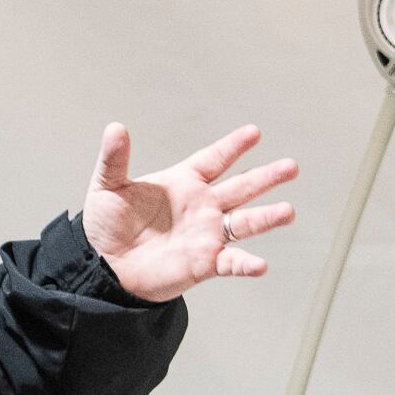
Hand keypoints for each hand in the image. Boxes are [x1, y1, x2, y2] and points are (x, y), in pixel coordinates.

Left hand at [82, 123, 298, 300]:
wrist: (104, 266)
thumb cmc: (107, 225)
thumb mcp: (108, 186)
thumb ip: (115, 158)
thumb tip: (115, 128)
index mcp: (184, 183)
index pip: (214, 159)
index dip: (233, 147)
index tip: (254, 133)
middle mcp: (202, 207)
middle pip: (241, 187)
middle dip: (266, 177)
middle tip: (290, 167)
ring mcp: (207, 234)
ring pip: (245, 223)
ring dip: (267, 217)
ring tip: (288, 211)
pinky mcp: (204, 262)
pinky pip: (231, 262)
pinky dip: (246, 263)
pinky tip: (260, 264)